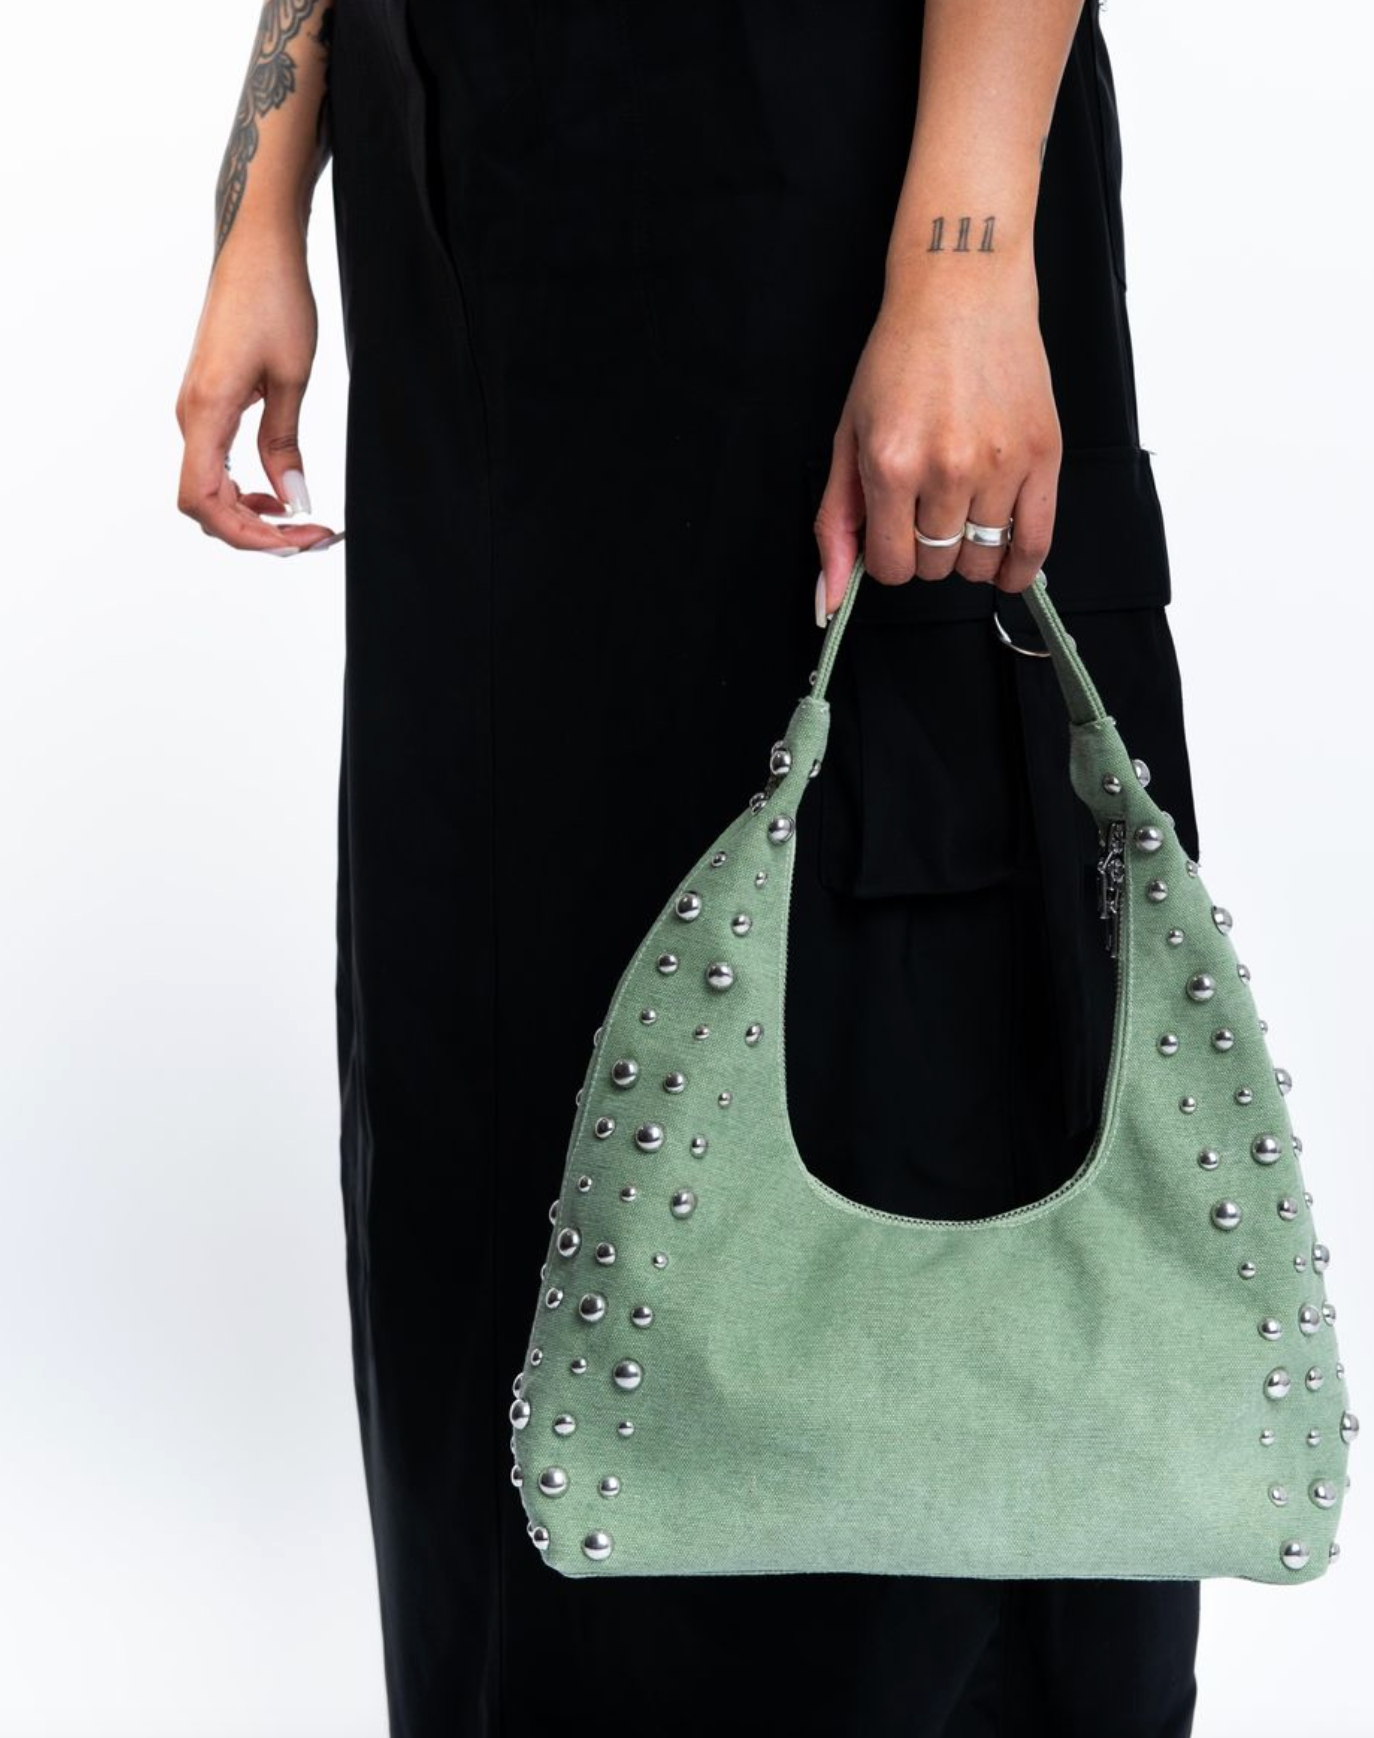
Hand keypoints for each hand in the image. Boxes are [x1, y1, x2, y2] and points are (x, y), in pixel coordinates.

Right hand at [175, 229, 340, 554]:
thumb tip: (294, 500)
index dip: (247, 534)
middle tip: (313, 536)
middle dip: (257, 532)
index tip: (297, 539)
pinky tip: (280, 492)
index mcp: (206, 411)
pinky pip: (216, 465)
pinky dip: (247, 490)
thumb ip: (286, 444)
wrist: (256, 246)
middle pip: (205, 505)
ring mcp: (196, 410)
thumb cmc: (275, 298)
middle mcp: (191, 415)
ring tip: (302, 520)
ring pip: (210, 489)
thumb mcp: (293, 377)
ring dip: (253, 515)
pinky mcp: (207, 403)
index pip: (203, 500)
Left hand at [814, 261, 1060, 613]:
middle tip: (927, 511)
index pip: (892, 566)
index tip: (895, 536)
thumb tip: (830, 599)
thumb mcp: (849, 437)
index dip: (889, 558)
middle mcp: (947, 468)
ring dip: (968, 553)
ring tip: (962, 516)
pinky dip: (1019, 568)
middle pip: (936, 566)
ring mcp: (999, 464)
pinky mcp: (1043, 454)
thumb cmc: (902, 356)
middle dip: (926, 551)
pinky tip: (1006, 567)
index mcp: (892, 465)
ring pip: (981, 560)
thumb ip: (837, 524)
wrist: (961, 291)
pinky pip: (1036, 542)